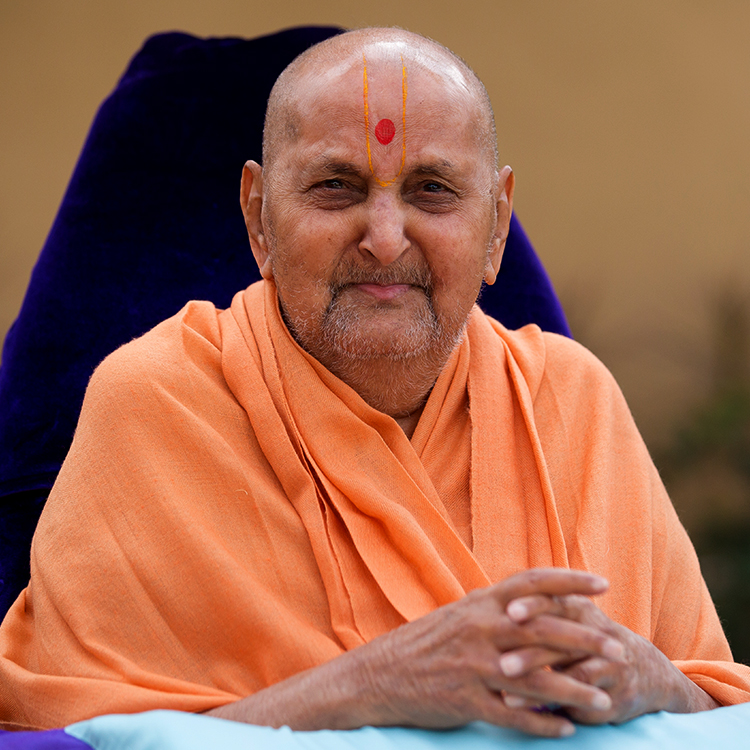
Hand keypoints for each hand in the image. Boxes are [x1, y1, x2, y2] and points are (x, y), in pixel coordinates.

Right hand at [208, 568, 623, 736]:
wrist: (378, 674)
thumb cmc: (425, 643)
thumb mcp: (460, 615)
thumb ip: (495, 609)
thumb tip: (534, 603)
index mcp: (480, 602)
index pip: (532, 582)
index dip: (569, 581)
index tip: (603, 584)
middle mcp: (480, 628)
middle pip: (543, 630)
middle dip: (586, 641)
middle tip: (620, 650)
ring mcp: (473, 665)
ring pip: (534, 678)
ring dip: (573, 691)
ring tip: (605, 701)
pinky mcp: (465, 700)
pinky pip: (511, 714)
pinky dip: (541, 724)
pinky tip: (565, 731)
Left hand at [498, 592, 718, 722]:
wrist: (641, 669)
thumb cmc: (581, 640)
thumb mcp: (562, 618)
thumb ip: (528, 610)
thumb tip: (478, 603)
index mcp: (574, 604)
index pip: (553, 599)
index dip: (532, 604)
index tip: (508, 610)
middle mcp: (592, 627)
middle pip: (558, 634)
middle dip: (529, 649)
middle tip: (501, 662)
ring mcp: (607, 658)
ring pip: (568, 667)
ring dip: (540, 683)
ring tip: (507, 694)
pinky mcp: (613, 689)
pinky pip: (582, 696)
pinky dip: (557, 705)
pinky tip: (541, 715)